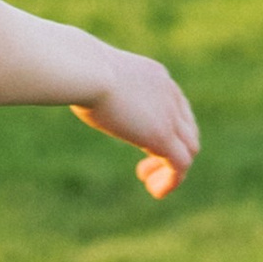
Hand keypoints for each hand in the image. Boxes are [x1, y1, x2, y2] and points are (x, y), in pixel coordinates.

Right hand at [72, 50, 199, 196]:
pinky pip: (180, 165)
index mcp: (156, 77)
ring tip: (150, 184)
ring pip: (189, 149)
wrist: (85, 70)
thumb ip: (93, 82)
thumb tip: (73, 86)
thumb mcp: (90, 74)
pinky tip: (155, 191)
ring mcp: (169, 115)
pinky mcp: (162, 136)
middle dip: (172, 151)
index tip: (141, 144)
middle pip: (187, 129)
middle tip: (144, 169)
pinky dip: (172, 181)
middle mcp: (169, 94)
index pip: (176, 106)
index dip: (166, 129)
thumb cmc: (75, 69)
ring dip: (172, 171)